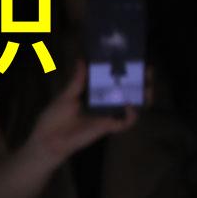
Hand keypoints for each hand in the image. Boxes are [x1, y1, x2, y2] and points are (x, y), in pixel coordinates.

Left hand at [24, 61, 140, 163]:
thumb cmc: (54, 117)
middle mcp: (104, 103)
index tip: (133, 59)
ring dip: (142, 97)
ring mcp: (107, 115)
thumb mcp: (66, 95)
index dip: (124, 72)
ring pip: (132, 106)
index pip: (113, 81)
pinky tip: (130, 105)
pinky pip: (125, 122)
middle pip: (127, 91)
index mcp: (94, 94)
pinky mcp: (107, 127)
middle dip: (140, 81)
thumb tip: (82, 59)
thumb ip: (77, 80)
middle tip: (147, 70)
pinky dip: (131, 115)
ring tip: (147, 86)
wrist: (48, 138)